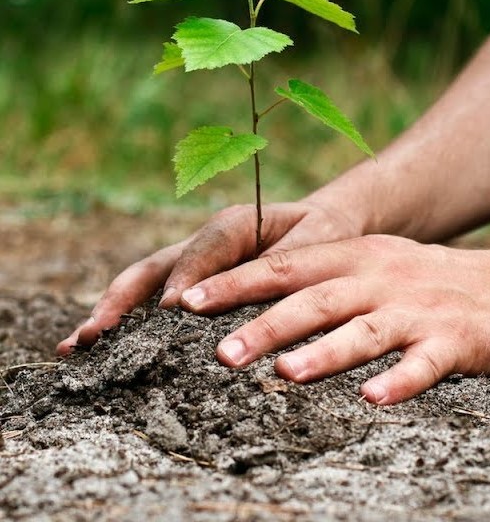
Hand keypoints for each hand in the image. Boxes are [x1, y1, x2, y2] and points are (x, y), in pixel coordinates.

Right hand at [56, 200, 362, 354]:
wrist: (325, 226)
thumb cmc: (325, 234)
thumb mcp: (320, 240)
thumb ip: (289, 262)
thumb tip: (258, 295)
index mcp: (237, 223)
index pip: (206, 249)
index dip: (188, 277)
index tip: (173, 310)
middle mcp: (206, 242)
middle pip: (155, 267)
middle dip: (123, 300)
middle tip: (93, 335)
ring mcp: (194, 263)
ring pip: (145, 284)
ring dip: (111, 313)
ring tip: (77, 346)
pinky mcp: (193, 283)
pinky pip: (155, 300)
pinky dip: (128, 323)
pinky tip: (101, 351)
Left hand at [176, 235, 489, 403]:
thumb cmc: (432, 281)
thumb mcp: (379, 262)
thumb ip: (326, 276)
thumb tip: (255, 301)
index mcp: (361, 256)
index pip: (289, 266)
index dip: (238, 282)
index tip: (188, 301)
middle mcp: (384, 278)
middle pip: (319, 299)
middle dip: (267, 323)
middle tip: (221, 352)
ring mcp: (420, 310)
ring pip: (366, 330)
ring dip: (326, 352)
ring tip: (286, 373)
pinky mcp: (455, 342)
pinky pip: (424, 364)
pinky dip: (399, 381)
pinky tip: (374, 399)